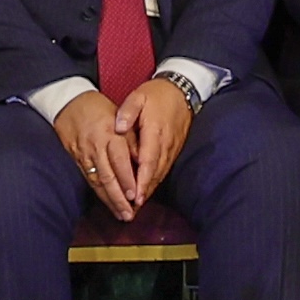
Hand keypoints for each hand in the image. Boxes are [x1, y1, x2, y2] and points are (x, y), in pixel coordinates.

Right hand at [53, 91, 144, 220]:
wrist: (69, 103)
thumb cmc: (99, 109)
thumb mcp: (120, 117)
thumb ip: (132, 139)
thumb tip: (143, 161)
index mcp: (109, 134)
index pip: (119, 161)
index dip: (127, 180)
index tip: (135, 196)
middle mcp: (96, 146)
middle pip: (108, 176)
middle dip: (119, 198)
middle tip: (129, 214)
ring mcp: (84, 154)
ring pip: (97, 181)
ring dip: (109, 200)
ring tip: (121, 214)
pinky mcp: (76, 159)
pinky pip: (89, 179)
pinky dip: (99, 193)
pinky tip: (107, 203)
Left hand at [118, 74, 196, 201]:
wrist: (182, 90)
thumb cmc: (156, 94)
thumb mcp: (138, 96)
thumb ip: (127, 112)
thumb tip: (117, 127)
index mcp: (155, 131)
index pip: (148, 161)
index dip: (142, 181)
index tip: (135, 197)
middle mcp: (165, 143)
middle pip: (155, 173)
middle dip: (144, 192)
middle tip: (132, 209)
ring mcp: (172, 147)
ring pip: (160, 173)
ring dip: (150, 189)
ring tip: (137, 205)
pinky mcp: (174, 148)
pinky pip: (165, 168)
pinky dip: (155, 180)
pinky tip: (147, 188)